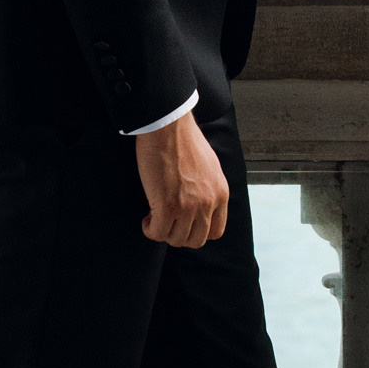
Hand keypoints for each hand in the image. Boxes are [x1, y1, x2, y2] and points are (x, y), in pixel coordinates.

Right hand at [135, 111, 229, 246]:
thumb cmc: (184, 140)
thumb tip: (198, 202)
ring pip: (176, 239)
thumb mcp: (209, 167)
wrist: (168, 126)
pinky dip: (150, 230)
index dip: (197, 232)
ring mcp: (189, 207)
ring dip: (163, 232)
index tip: (184, 223)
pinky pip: (158, 233)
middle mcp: (208, 203)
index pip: (216, 232)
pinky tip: (147, 218)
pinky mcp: (167, 206)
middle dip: (179, 235)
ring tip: (155, 217)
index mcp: (220, 193)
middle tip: (167, 222)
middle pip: (196, 241)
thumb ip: (208, 188)